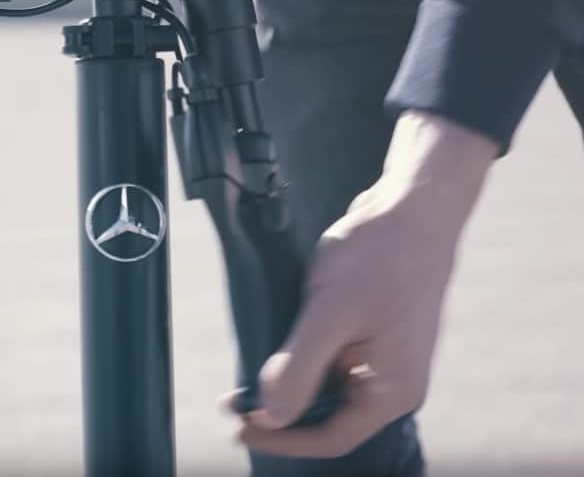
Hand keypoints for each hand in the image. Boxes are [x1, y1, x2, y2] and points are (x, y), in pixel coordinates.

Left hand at [231, 110, 498, 457]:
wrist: (412, 207)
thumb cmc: (378, 257)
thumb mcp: (329, 314)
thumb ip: (299, 369)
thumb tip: (272, 415)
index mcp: (392, 390)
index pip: (330, 438)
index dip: (281, 438)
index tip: (238, 427)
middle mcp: (394, 382)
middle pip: (328, 416)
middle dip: (280, 411)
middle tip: (233, 400)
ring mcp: (386, 357)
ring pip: (328, 387)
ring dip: (288, 384)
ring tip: (247, 374)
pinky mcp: (376, 334)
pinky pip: (334, 360)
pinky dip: (303, 359)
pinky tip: (277, 342)